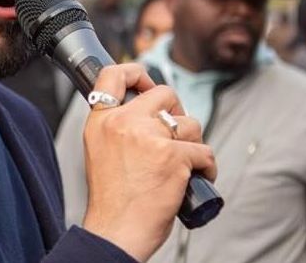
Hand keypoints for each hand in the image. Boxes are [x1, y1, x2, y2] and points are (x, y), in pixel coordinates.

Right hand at [80, 63, 216, 261]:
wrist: (116, 231)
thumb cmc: (112, 199)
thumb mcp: (99, 151)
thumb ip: (117, 128)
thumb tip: (146, 114)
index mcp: (101, 120)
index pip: (113, 74)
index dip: (138, 74)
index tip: (148, 86)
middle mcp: (123, 122)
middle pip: (165, 94)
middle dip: (176, 113)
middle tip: (175, 136)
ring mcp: (149, 137)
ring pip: (190, 123)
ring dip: (193, 143)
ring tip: (184, 166)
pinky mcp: (174, 156)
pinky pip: (205, 151)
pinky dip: (207, 167)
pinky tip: (196, 180)